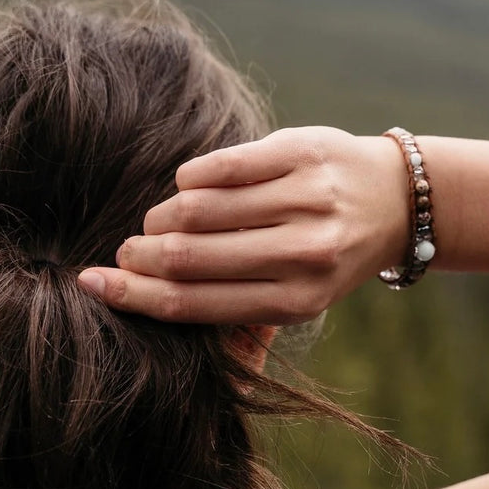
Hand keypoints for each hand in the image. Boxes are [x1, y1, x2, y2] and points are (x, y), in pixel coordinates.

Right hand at [78, 127, 408, 322]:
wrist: (393, 199)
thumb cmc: (331, 255)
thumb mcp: (304, 298)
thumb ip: (248, 320)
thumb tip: (174, 335)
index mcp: (297, 300)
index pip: (194, 303)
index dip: (134, 295)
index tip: (94, 283)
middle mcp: (303, 252)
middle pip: (187, 257)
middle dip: (139, 255)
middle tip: (127, 251)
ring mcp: (304, 199)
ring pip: (196, 208)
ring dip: (162, 216)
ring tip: (160, 222)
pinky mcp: (299, 152)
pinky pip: (217, 166)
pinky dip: (189, 179)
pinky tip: (188, 188)